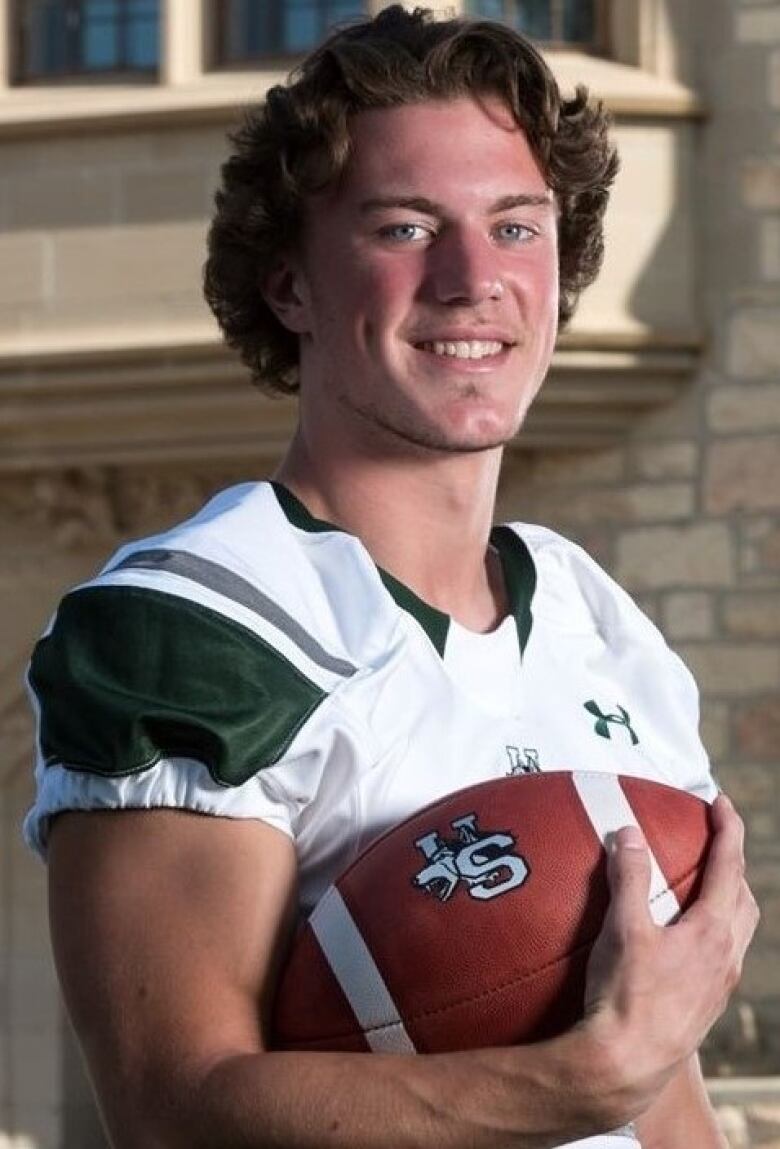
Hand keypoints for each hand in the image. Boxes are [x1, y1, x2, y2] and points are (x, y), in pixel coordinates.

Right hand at [580, 795, 758, 1120]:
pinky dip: (711, 932)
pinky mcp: (705, 1005)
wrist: (626, 1064)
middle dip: (732, 865)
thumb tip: (630, 833)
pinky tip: (679, 939)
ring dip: (728, 901)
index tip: (720, 802)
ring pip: (738, 931)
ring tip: (701, 888)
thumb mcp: (623, 928)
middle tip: (712, 843)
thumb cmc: (626, 997)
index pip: (729, 865)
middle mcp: (726, 957)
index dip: (728, 828)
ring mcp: (719, 984)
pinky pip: (722, 956)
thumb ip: (629, 876)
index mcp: (712, 931)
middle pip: (744, 899)